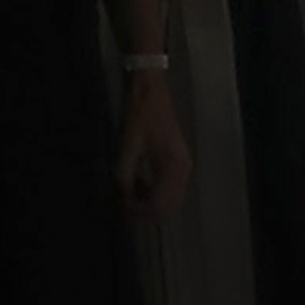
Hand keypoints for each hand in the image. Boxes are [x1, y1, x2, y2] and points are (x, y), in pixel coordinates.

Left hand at [115, 71, 189, 218]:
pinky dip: (154, 194)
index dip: (139, 211)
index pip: (158, 203)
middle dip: (146, 214)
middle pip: (168, 207)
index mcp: (173, 167)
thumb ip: (124, 175)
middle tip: (124, 212)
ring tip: (128, 201)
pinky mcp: (178, 164)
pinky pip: (169, 189)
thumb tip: (122, 196)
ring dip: (150, 205)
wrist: (151, 91)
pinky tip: (138, 188)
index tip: (121, 209)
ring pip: (170, 201)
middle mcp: (183, 171)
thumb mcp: (127, 146)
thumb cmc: (140, 114)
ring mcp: (183, 168)